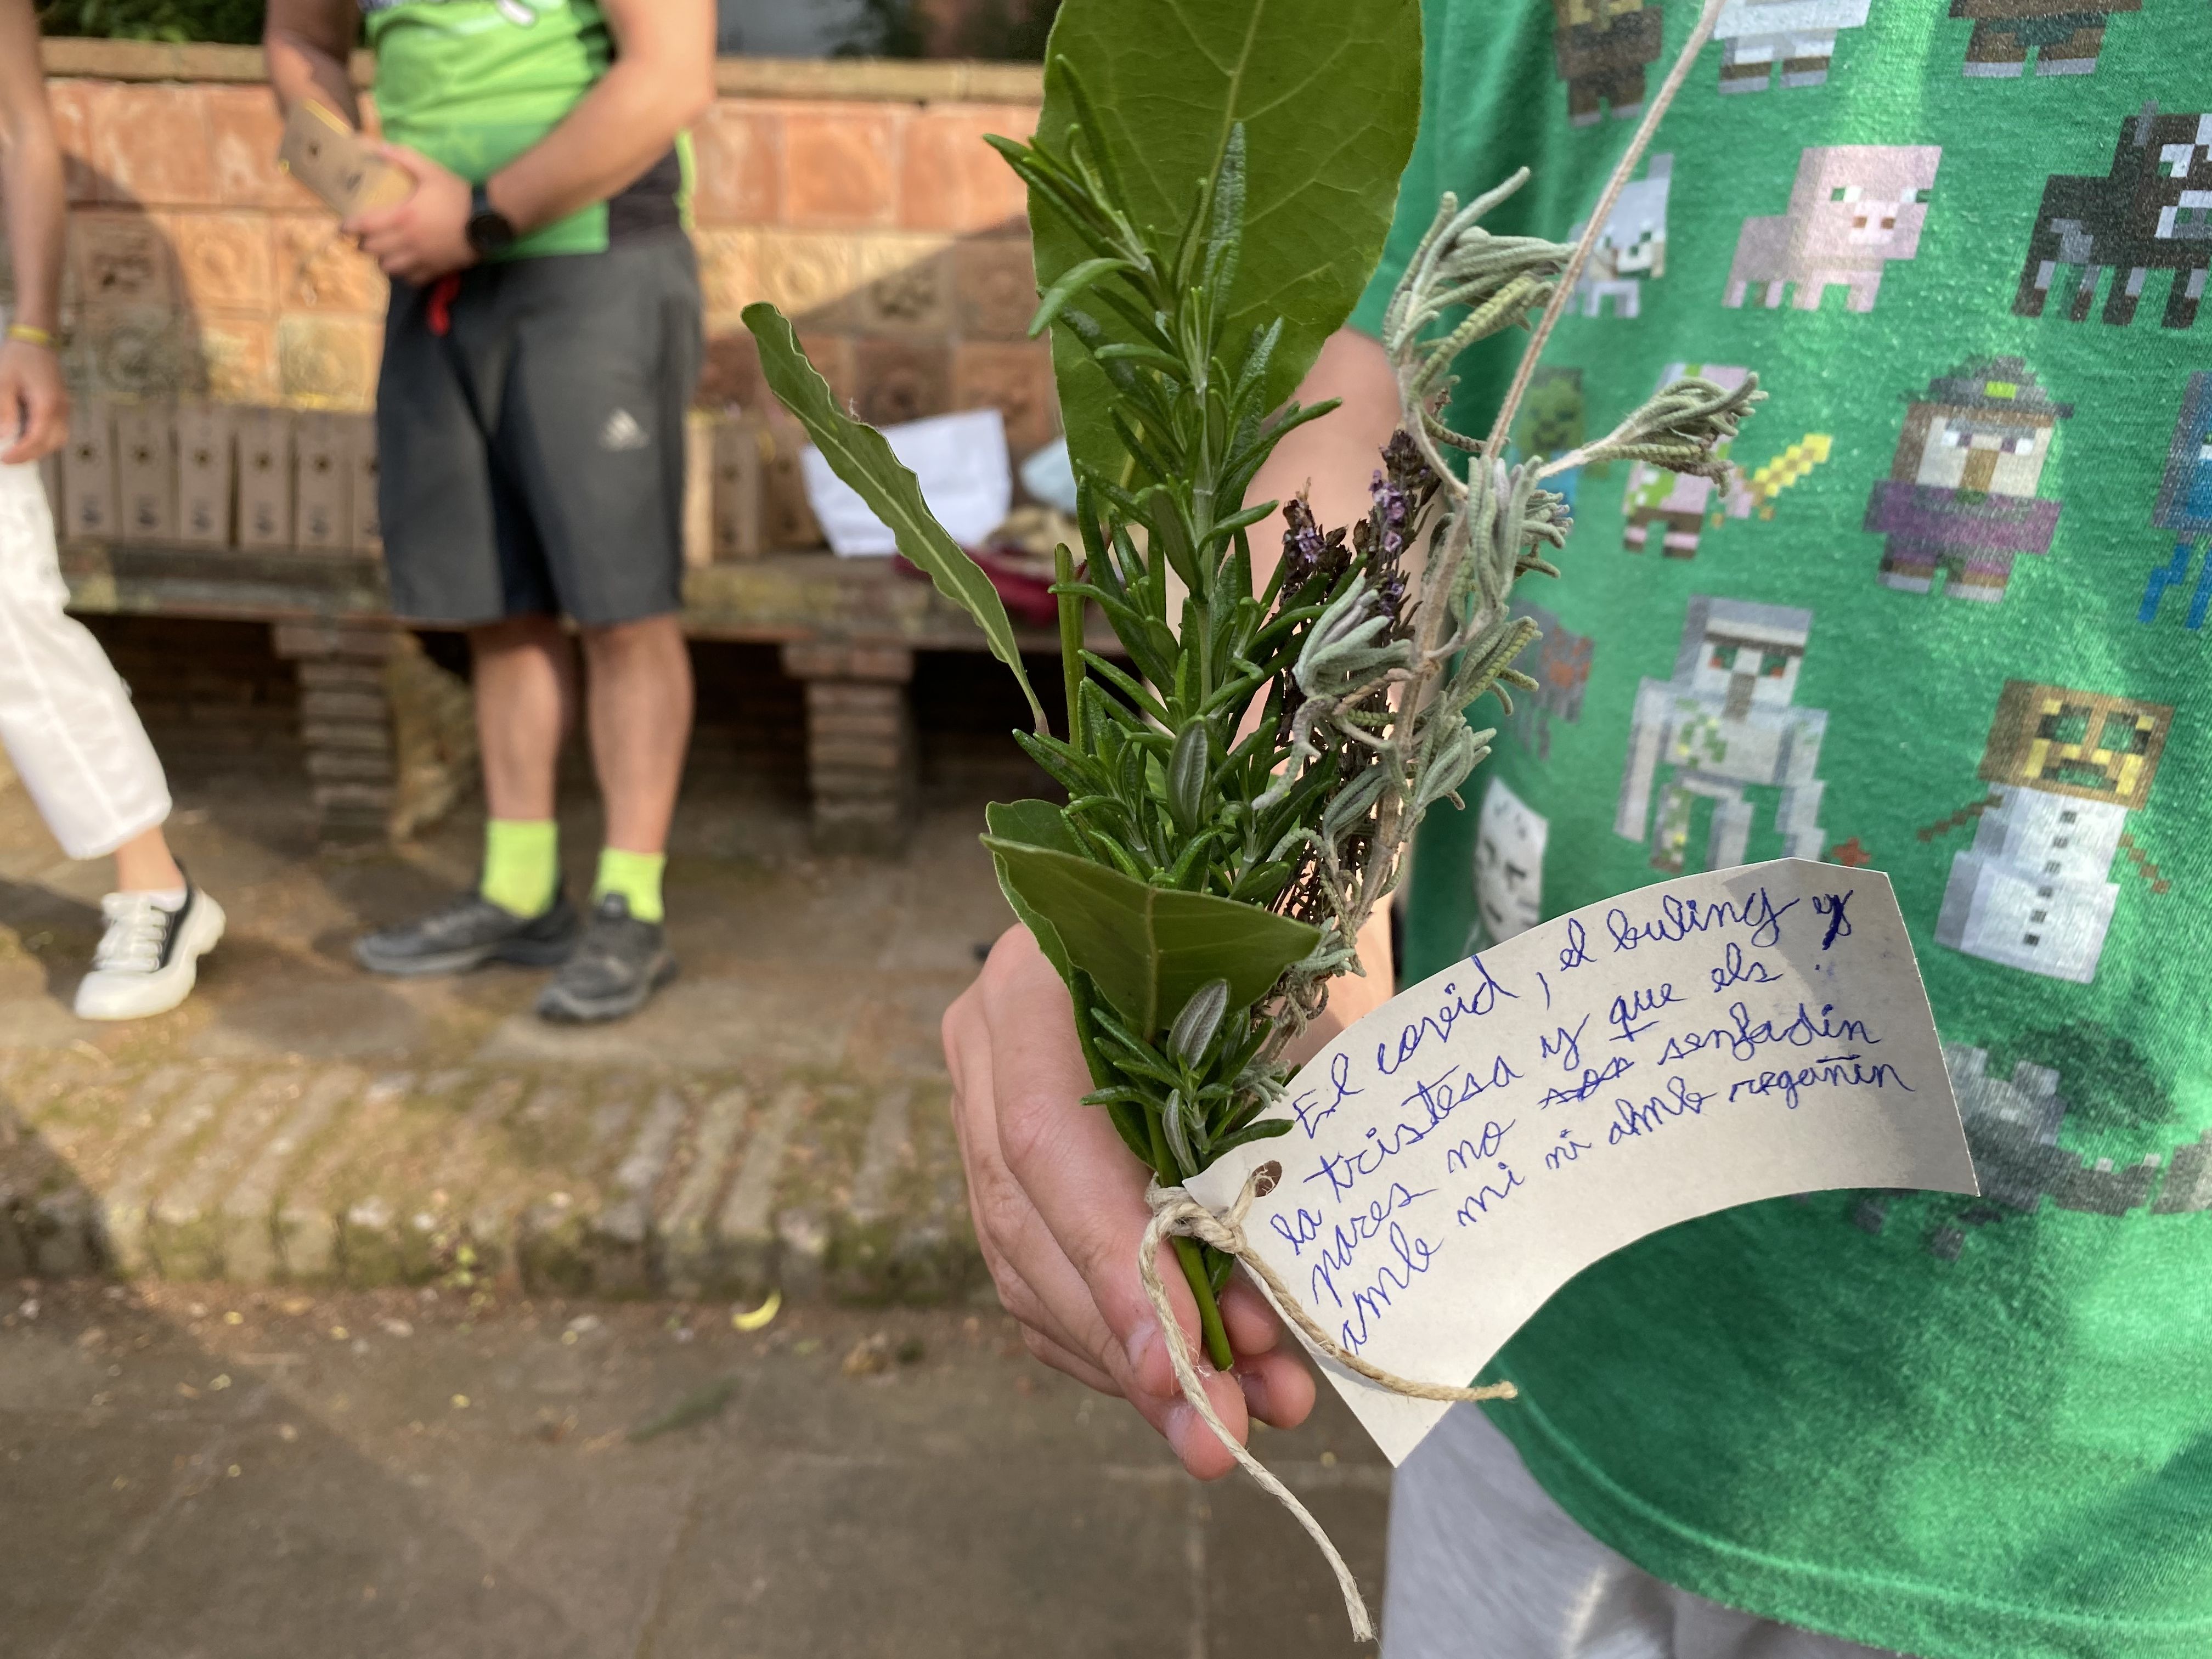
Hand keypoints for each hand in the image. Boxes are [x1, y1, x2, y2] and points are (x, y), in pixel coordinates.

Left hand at [0, 338, 68, 464]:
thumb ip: (5, 412)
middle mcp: (61, 410)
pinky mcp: (61, 408)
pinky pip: (57, 432)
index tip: (4, 459)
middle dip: (30, 455)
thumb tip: (4, 436)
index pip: (37, 439)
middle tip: (8, 458)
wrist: (36, 342)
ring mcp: (64, 410)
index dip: (21, 453)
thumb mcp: (3, 382)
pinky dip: (43, 440)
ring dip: (38, 449)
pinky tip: (27, 437)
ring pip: (57, 441)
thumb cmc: (19, 358)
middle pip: (51, 444)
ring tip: (17, 449)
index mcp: (47, 404)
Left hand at [344, 144, 475, 284]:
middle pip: (373, 251)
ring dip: (382, 260)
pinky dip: (403, 274)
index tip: (343, 227)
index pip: (365, 226)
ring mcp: (422, 258)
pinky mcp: (436, 269)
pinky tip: (404, 265)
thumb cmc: (457, 194)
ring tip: (383, 253)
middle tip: (364, 238)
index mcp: (403, 216)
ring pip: (389, 268)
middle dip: (364, 245)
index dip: (349, 228)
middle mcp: (408, 241)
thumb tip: (375, 146)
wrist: (487, 219)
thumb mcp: (430, 170)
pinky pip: (411, 279)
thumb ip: (402, 157)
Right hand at [944, 925, 1317, 1478]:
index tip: (1179, 1362)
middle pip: (1028, 1225)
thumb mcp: (1287, 1017)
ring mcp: (978, 1105)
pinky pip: (1032, 1281)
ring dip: (1135, 1358)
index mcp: (1038, 977)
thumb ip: (1272, 1137)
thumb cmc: (1277, 949)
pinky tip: (1189, 1383)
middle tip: (1225, 1428)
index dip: (1110, 1262)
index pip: (1046, 1141)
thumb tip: (1276, 1301)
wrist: (1242, 900)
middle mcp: (985, 1044)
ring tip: (1246, 1408)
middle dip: (1134, 1341)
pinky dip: (1111, 1344)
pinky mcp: (1002, 1165)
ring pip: (1026, 1269)